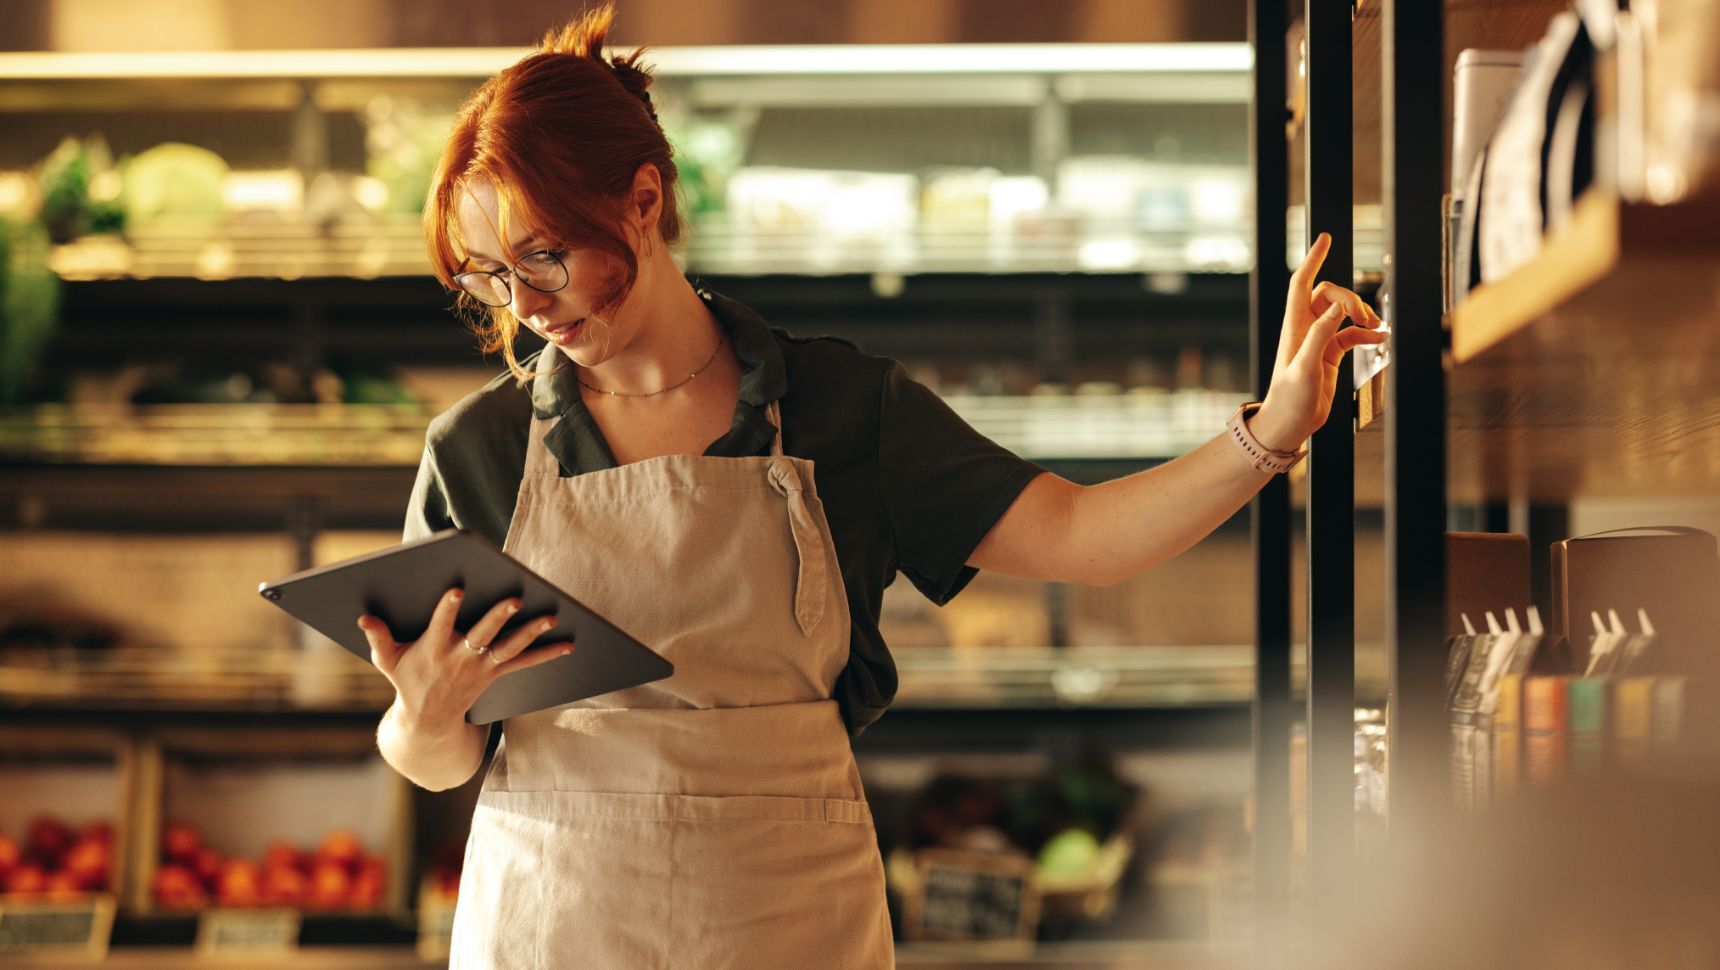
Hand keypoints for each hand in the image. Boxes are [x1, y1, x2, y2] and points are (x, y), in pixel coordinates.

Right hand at [357, 587, 573, 727]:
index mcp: (433, 649)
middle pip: (481, 635)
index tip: (457, 588)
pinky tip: (568, 644)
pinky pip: (524, 663)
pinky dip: (547, 654)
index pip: (440, 625)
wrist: (428, 722)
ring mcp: (480, 667)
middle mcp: (460, 658)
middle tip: (515, 598)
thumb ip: (378, 637)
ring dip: (530, 633)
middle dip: (497, 617)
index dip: (448, 608)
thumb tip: (363, 617)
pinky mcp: (495, 674)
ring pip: (508, 648)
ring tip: (550, 617)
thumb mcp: (388, 661)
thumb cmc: (407, 681)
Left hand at [1251, 232, 1388, 451]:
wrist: (1290, 424)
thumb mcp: (1305, 367)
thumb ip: (1321, 335)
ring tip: (1377, 327)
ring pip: (1343, 313)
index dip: (1313, 259)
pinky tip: (1381, 340)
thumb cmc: (1289, 399)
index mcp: (1294, 326)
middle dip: (1350, 298)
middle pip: (1329, 294)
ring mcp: (1319, 340)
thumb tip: (1339, 308)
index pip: (1302, 283)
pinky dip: (1367, 334)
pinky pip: (1352, 334)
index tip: (1326, 238)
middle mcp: (1306, 329)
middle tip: (1364, 317)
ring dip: (1362, 315)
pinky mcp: (1330, 354)